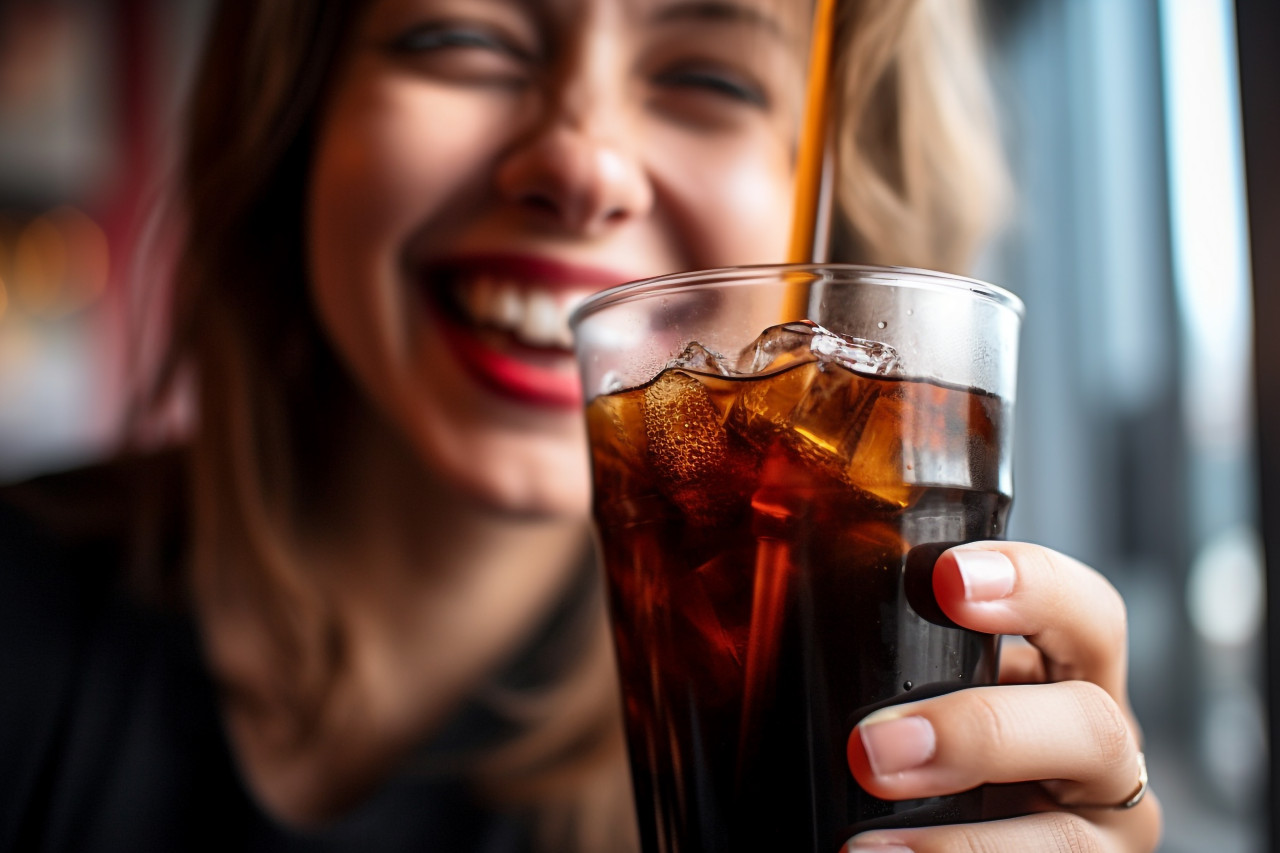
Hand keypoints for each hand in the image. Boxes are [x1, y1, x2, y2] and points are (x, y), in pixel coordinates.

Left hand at [843, 542, 1162, 852]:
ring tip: (864, 847)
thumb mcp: (932, 697)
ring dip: (961, 842)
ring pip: (1066, 835)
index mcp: (1067, 678)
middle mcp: (1101, 751)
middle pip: (1091, 724)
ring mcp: (1100, 833)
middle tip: (873, 750)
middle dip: (978, 732)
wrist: (957, 837)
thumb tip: (769, 633)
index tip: (946, 578)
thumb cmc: (935, 759)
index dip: (1031, 584)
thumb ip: (898, 669)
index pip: (1084, 612)